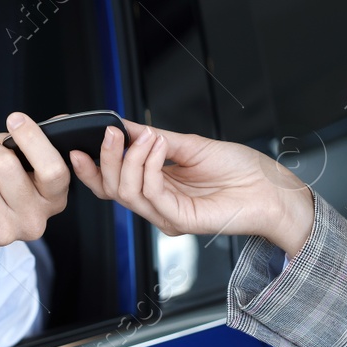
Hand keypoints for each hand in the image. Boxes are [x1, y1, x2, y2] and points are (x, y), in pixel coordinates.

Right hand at [68, 119, 315, 257]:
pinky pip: (151, 195)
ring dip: (130, 158)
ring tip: (147, 136)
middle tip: (112, 132)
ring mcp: (167, 215)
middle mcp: (158, 203)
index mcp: (156, 187)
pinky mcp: (180, 221)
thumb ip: (153, 138)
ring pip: (126, 193)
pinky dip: (149, 167)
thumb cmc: (240, 170)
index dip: (90, 167)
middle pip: (111, 189)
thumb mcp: (189, 144)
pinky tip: (159, 147)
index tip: (76, 144)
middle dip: (106, 158)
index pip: (111, 183)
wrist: (270, 189)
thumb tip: (124, 125)